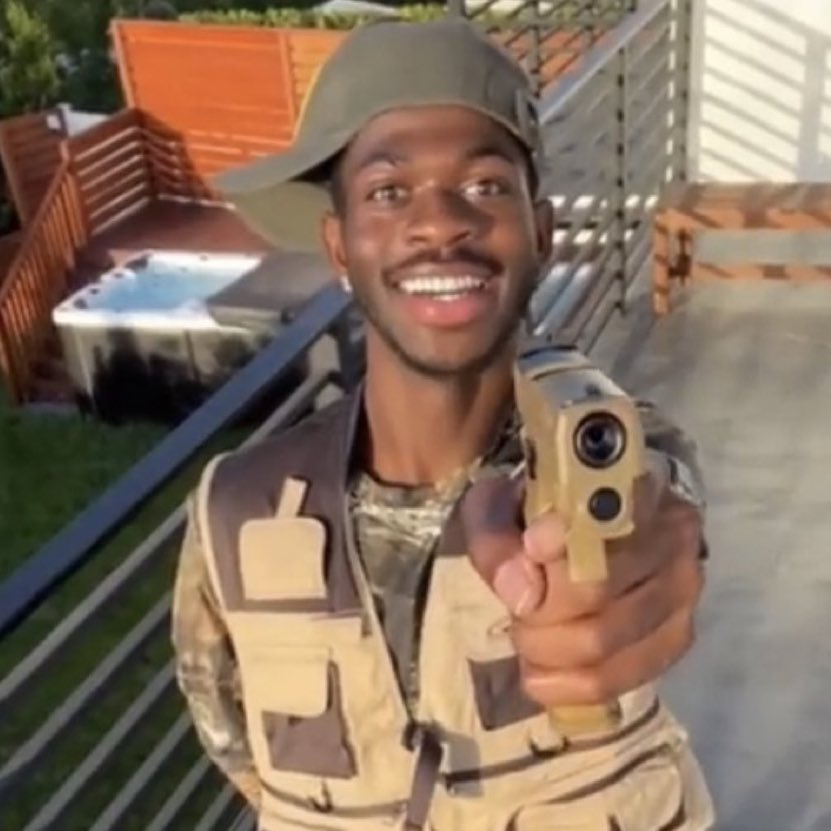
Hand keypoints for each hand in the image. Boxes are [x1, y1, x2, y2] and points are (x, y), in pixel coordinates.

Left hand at [460, 465, 704, 707]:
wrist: (585, 521)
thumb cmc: (536, 510)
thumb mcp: (499, 504)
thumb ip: (497, 537)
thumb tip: (519, 594)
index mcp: (628, 488)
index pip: (600, 529)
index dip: (560, 549)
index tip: (530, 547)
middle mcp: (671, 536)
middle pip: (595, 597)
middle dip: (537, 617)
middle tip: (515, 615)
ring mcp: (682, 589)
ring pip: (607, 644)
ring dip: (551, 654)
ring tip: (527, 640)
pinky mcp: (678, 634)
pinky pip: (628, 677)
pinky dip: (576, 685)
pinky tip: (546, 675)